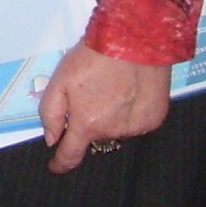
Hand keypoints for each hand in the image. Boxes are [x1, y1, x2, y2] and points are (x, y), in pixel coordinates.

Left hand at [38, 41, 169, 172]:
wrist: (135, 40)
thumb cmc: (94, 56)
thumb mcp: (60, 80)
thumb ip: (51, 113)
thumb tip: (52, 140)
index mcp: (87, 123)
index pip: (71, 155)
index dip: (61, 163)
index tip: (56, 166)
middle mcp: (113, 131)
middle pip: (94, 136)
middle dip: (89, 122)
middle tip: (90, 94)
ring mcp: (136, 127)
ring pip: (116, 130)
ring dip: (110, 117)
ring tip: (111, 88)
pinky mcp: (154, 119)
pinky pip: (136, 123)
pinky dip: (130, 113)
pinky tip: (129, 91)